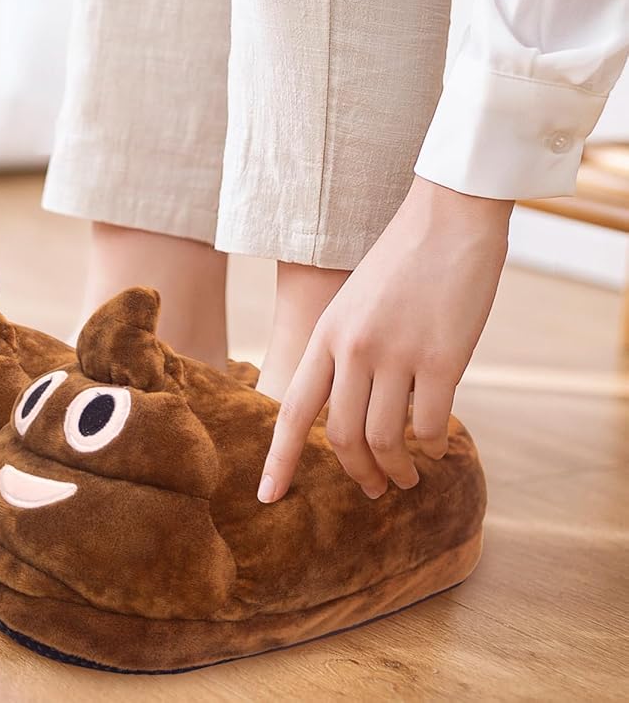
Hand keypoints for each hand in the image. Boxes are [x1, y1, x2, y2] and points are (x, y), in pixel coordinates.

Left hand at [258, 176, 512, 502]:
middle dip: (356, 472)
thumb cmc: (402, 261)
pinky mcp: (443, 357)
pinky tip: (434, 446)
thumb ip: (345, 352)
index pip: (292, 409)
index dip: (279, 459)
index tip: (267, 497)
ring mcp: (397, 353)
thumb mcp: (354, 303)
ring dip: (395, 469)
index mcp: (326, 334)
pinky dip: (430, 445)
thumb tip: (353, 409)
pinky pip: (429, 424)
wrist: (448, 217)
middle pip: (341, 435)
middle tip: (371, 488)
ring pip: (385, 438)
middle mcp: (353, 348)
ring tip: (405, 476)